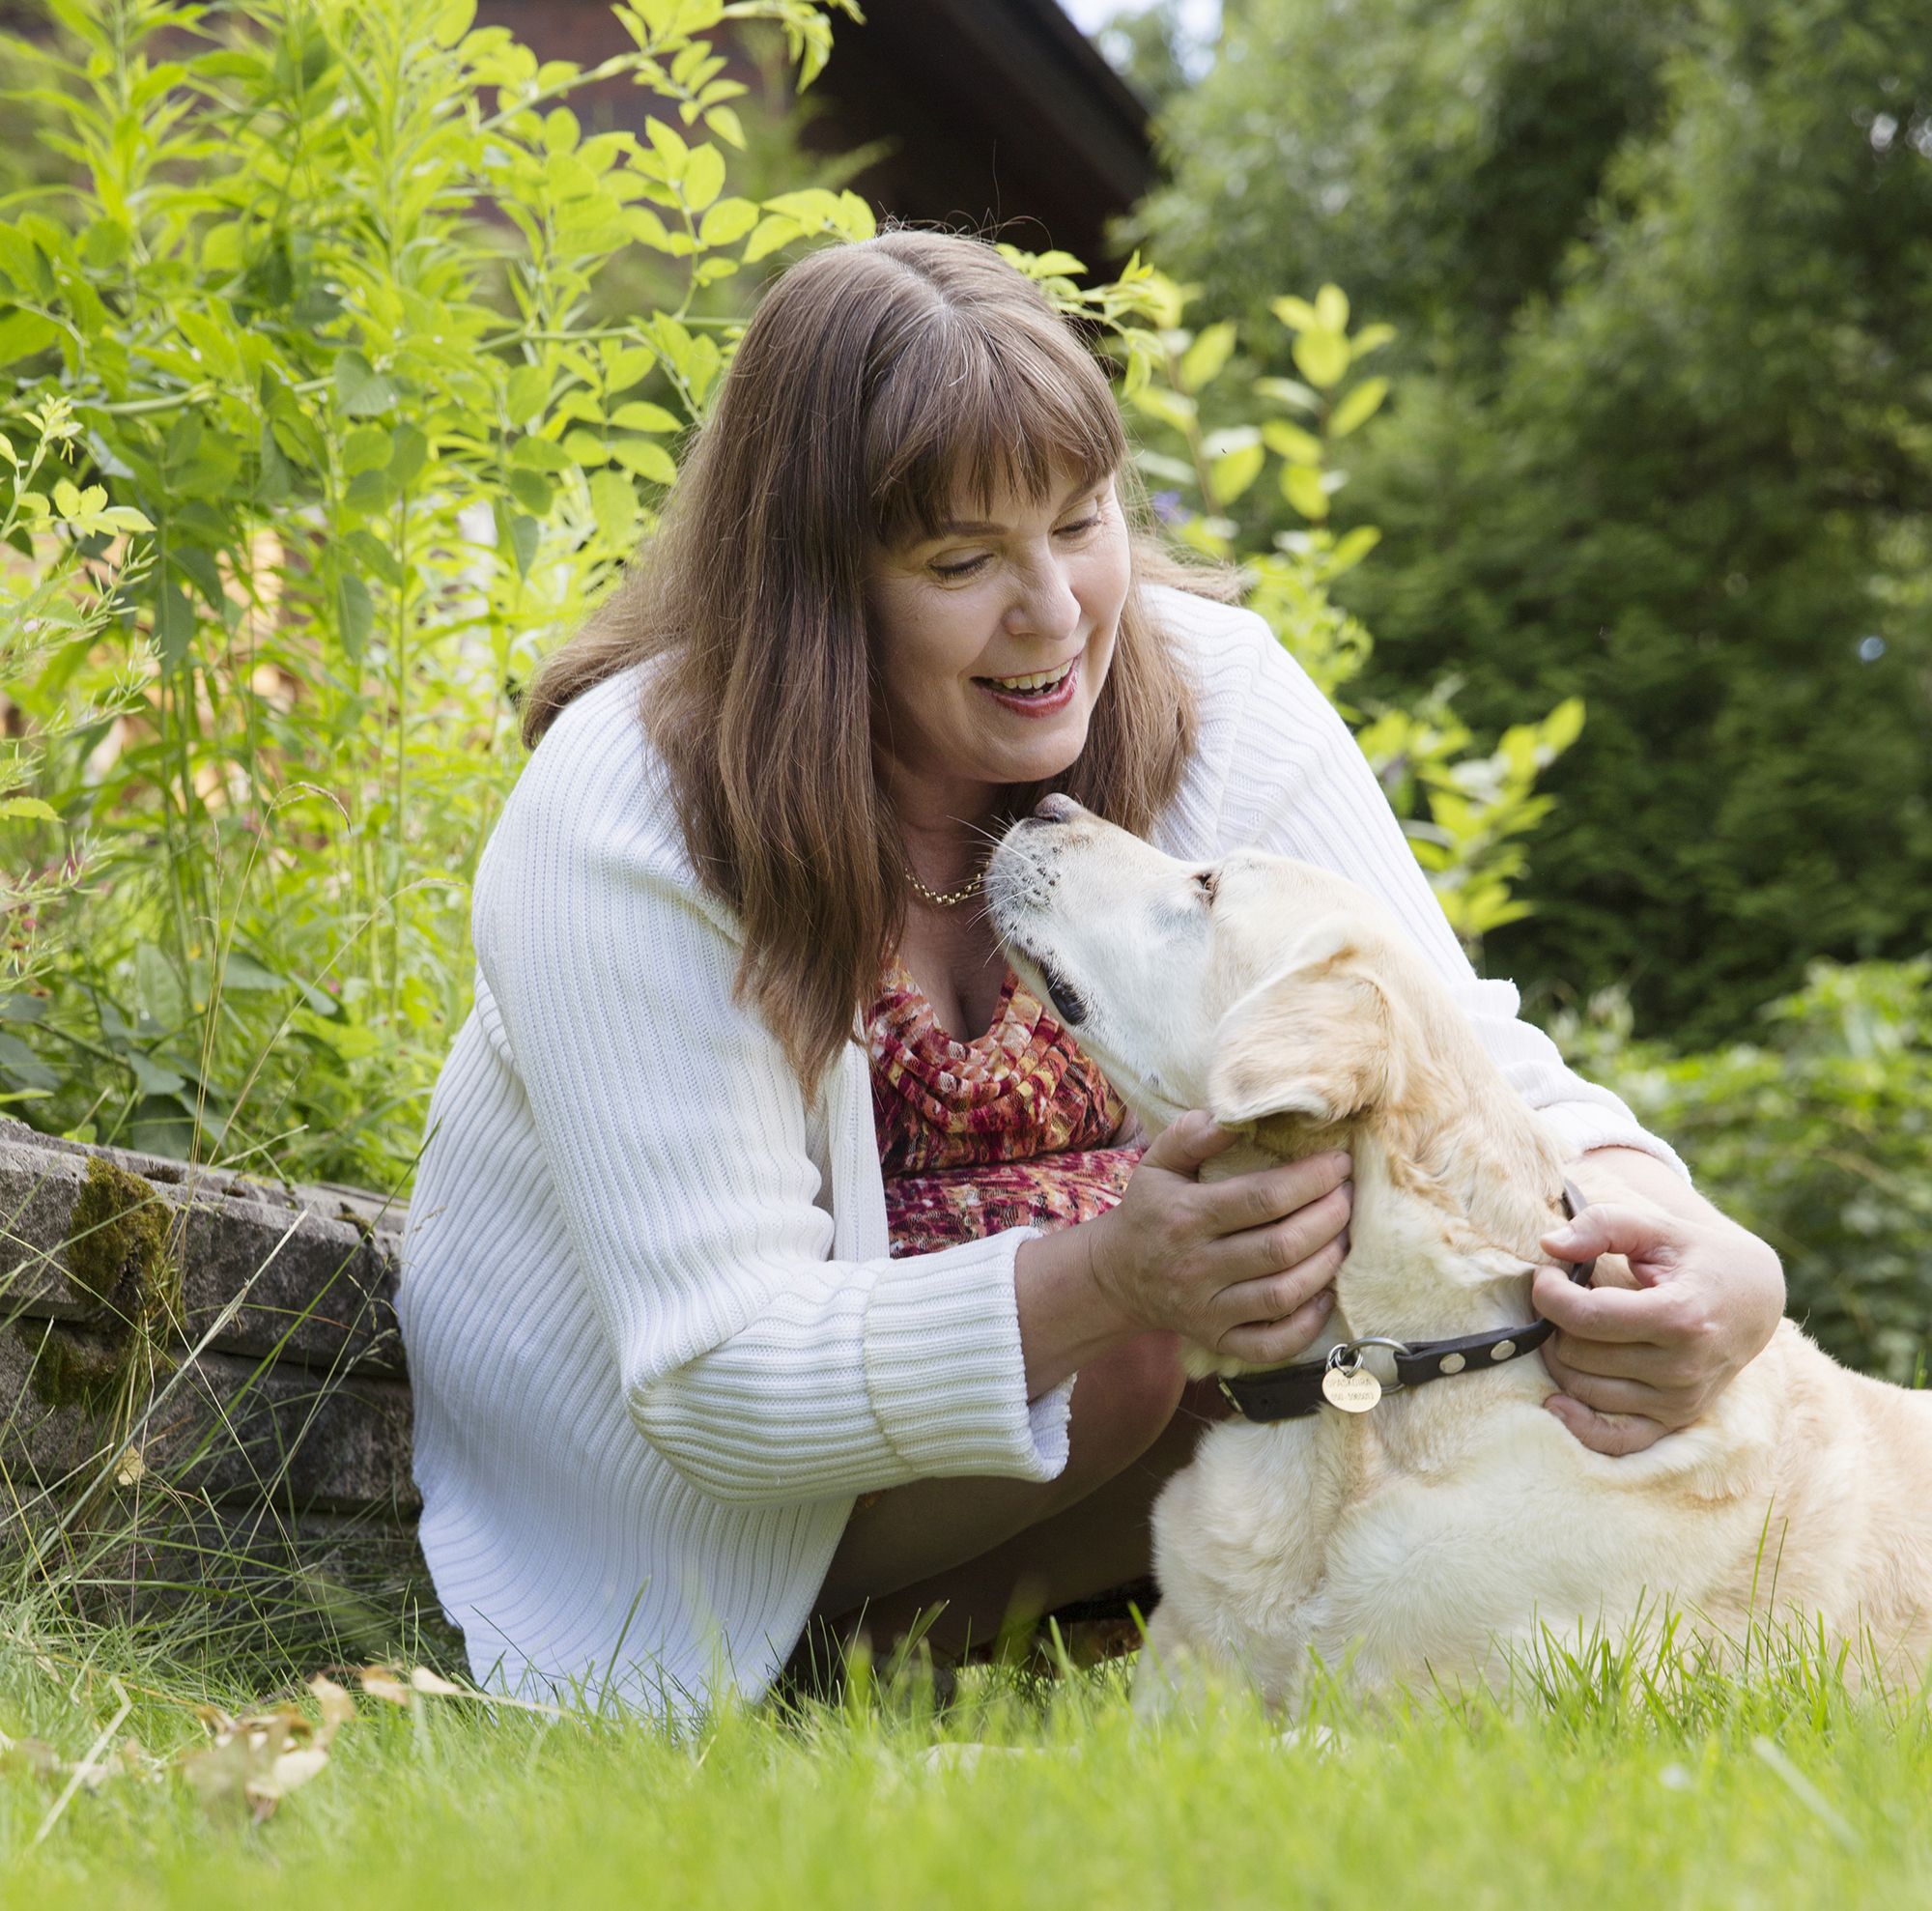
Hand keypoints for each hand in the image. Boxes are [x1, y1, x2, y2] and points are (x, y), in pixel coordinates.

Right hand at [1083, 1110, 1349, 1364]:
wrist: (1116, 1277)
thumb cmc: (1150, 1212)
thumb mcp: (1157, 1164)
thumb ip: (1191, 1136)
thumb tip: (1233, 1116)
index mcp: (1185, 1216)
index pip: (1261, 1198)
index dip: (1310, 1180)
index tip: (1339, 1162)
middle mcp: (1196, 1267)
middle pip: (1280, 1247)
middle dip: (1328, 1219)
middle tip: (1349, 1196)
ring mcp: (1208, 1309)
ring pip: (1282, 1294)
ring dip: (1325, 1265)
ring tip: (1343, 1236)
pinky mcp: (1218, 1341)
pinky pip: (1271, 1345)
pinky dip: (1306, 1324)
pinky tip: (1325, 1294)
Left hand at [1531, 1196, 1783, 1455]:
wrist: (1754, 1299)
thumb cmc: (1699, 1257)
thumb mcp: (1658, 1228)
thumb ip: (1604, 1225)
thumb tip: (1550, 1245)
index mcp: (1680, 1317)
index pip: (1584, 1317)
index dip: (1549, 1293)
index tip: (1548, 1273)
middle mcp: (1683, 1367)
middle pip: (1577, 1353)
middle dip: (1556, 1320)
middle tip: (1567, 1295)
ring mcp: (1681, 1400)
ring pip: (1582, 1389)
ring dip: (1562, 1355)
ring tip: (1578, 1324)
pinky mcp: (1675, 1419)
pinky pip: (1616, 1439)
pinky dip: (1579, 1423)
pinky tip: (1555, 1401)